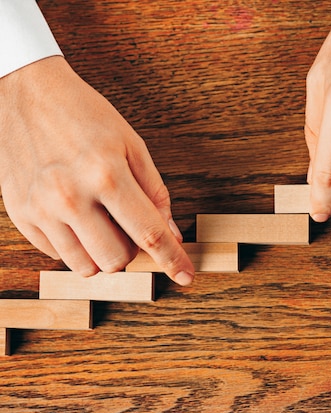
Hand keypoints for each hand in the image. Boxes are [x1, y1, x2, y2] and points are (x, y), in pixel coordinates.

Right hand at [0, 56, 194, 284]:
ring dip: (104, 253)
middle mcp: (70, 196)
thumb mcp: (132, 145)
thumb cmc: (85, 116)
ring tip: (101, 221)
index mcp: (106, 175)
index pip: (149, 234)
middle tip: (127, 223)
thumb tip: (172, 234)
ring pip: (87, 267)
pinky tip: (76, 216)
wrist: (28, 94)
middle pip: (118, 259)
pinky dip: (76, 245)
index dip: (172, 260)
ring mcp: (41, 209)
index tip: (186, 276)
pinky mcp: (21, 215)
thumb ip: (155, 193)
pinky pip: (59, 255)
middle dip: (132, 249)